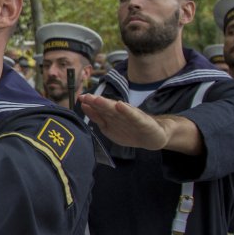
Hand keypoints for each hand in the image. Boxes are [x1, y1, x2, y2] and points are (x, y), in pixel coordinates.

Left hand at [78, 93, 202, 154]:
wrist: (153, 137)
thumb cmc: (130, 130)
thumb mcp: (111, 127)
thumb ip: (98, 117)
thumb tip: (84, 106)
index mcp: (112, 115)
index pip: (99, 109)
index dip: (90, 104)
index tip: (81, 98)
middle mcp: (121, 113)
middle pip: (107, 107)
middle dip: (96, 102)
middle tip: (87, 97)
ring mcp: (131, 116)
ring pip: (118, 110)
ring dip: (107, 104)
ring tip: (98, 99)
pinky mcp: (142, 121)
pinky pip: (133, 116)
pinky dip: (126, 111)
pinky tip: (121, 105)